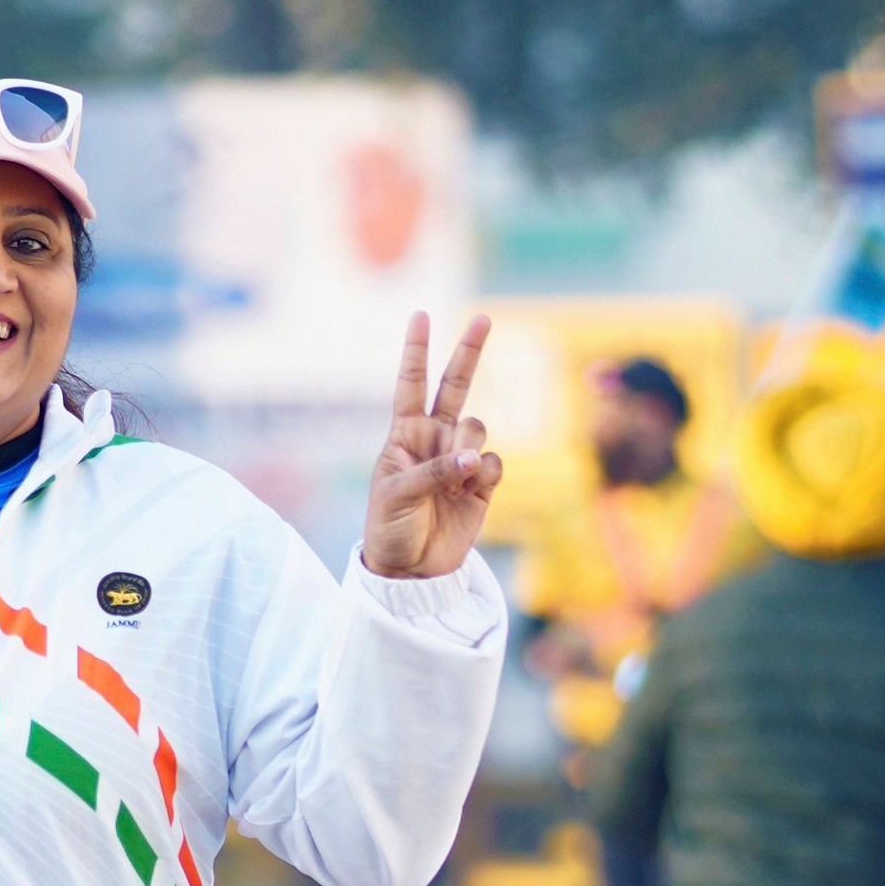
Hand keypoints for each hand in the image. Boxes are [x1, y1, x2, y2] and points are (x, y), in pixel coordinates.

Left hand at [361, 311, 502, 579]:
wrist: (411, 570)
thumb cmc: (391, 528)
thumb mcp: (398, 495)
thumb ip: (435, 470)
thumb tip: (475, 457)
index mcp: (404, 435)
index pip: (411, 384)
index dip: (416, 350)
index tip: (421, 315)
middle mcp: (434, 440)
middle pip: (455, 386)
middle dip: (468, 352)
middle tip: (483, 318)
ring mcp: (460, 459)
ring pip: (478, 426)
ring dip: (469, 445)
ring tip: (455, 476)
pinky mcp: (482, 483)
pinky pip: (493, 461)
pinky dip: (485, 472)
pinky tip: (471, 489)